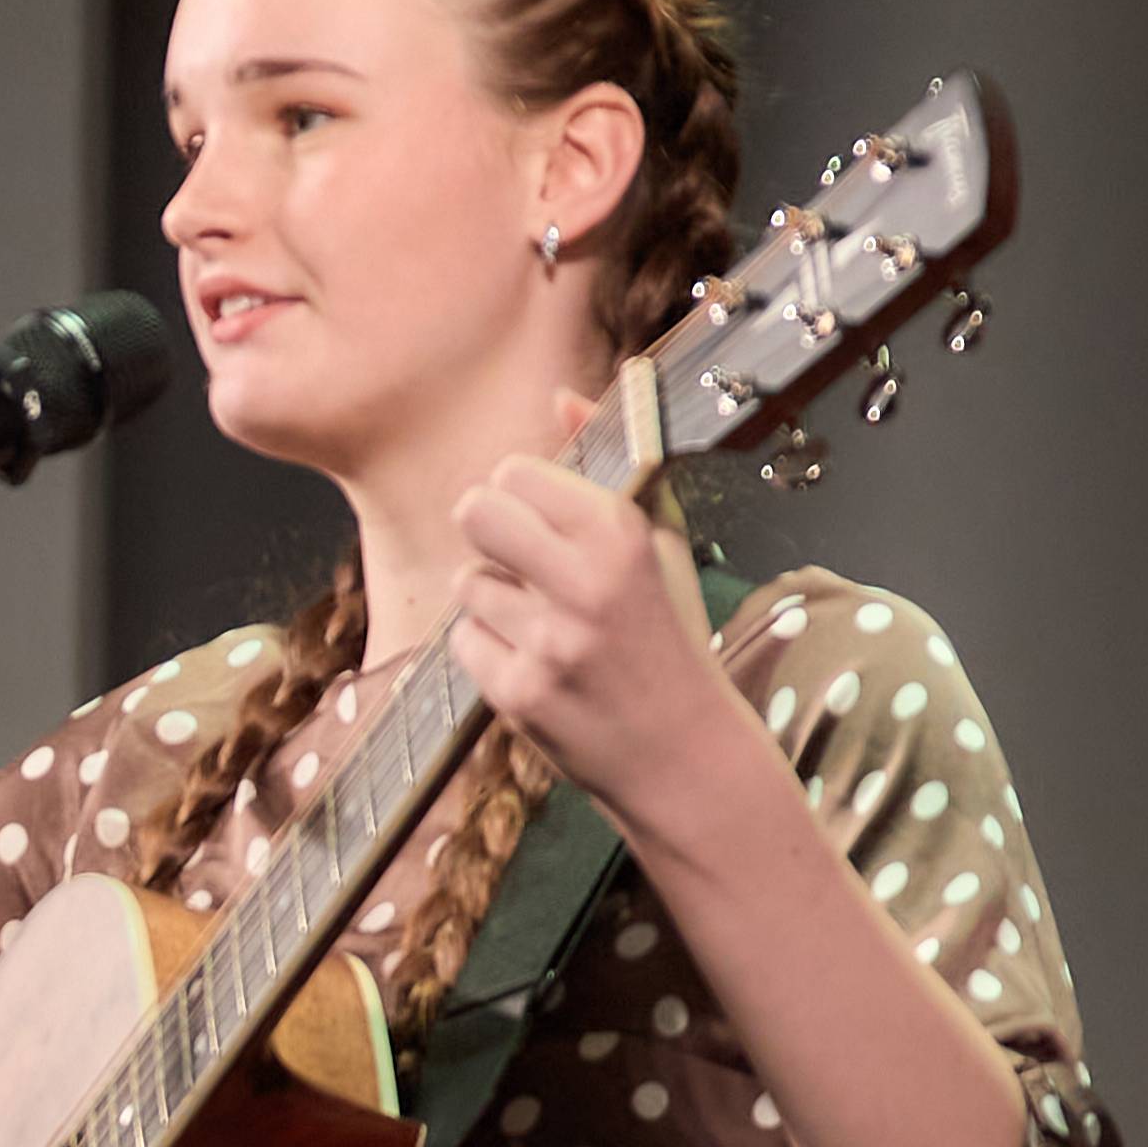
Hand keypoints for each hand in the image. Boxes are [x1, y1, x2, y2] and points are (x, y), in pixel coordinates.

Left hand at [444, 392, 751, 820]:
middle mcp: (584, 582)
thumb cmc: (669, 634)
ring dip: (495, 598)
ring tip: (546, 624)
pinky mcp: (517, 692)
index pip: (515, 474)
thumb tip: (560, 395)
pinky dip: (491, 649)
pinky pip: (465, 640)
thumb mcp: (659, 542)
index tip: (540, 517)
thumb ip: (608, 464)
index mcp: (620, 532)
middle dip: (485, 527)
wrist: (682, 751)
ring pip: (468, 582)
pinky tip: (538, 664)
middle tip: (512, 553)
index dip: (519, 494)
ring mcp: (547, 641)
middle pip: (473, 513)